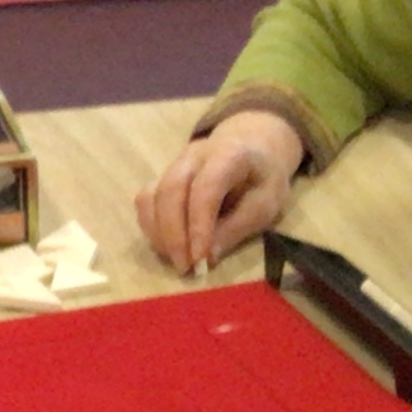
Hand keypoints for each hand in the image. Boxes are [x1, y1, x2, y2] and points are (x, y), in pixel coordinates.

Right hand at [137, 110, 301, 272]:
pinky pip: (146, 202)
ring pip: (151, 197)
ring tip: (178, 260)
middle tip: (185, 267)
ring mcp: (174, 164)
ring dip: (159, 234)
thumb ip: (237, 227)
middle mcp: (195, 155)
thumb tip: (207, 257)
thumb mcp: (265, 203)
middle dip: (174, 235)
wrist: (252, 144)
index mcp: (229, 154)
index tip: (200, 259)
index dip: (199, 226)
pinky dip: (152, 228)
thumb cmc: (263, 177)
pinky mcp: (162, 177)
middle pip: (170, 190)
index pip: (206, 188)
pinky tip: (169, 246)